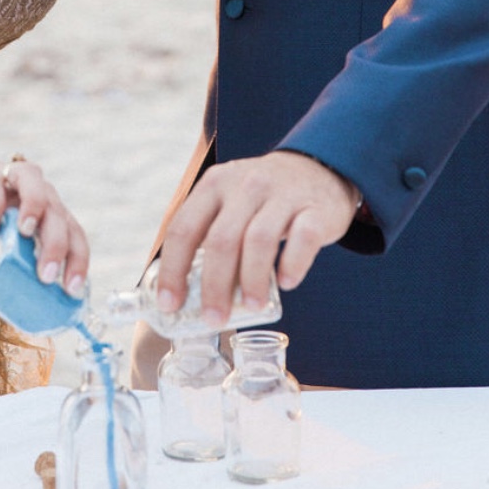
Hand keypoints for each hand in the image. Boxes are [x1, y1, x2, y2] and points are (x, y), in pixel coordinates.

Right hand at [0, 141, 89, 296]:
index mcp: (46, 211)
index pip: (73, 233)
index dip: (78, 259)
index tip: (72, 289)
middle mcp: (36, 191)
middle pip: (58, 214)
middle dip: (57, 244)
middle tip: (46, 275)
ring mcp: (10, 179)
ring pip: (35, 187)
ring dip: (34, 210)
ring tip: (26, 235)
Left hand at [156, 151, 359, 326]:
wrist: (317, 170)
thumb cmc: (263, 199)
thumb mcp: (230, 202)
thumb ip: (210, 237)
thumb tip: (190, 297)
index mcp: (214, 185)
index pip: (184, 228)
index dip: (173, 270)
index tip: (170, 304)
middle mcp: (245, 185)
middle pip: (221, 239)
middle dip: (214, 286)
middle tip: (214, 319)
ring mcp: (282, 195)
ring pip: (259, 240)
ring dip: (251, 280)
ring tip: (251, 306)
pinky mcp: (315, 209)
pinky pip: (303, 239)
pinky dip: (292, 264)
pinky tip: (286, 283)